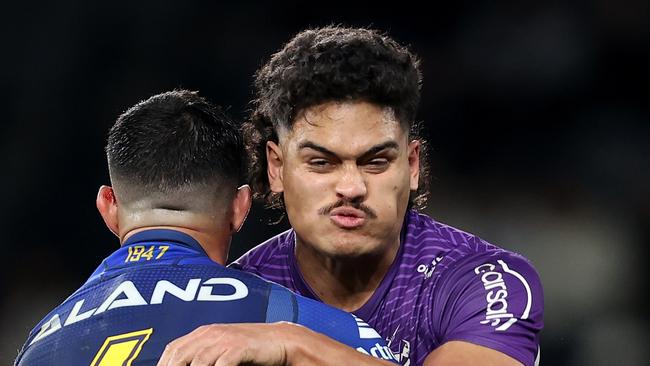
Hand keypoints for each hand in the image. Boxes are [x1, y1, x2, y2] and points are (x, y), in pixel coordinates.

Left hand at [157, 322, 292, 365]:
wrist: (280, 340)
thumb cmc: (251, 348)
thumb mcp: (222, 348)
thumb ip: (204, 356)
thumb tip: (184, 364)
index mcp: (204, 333)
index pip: (173, 349)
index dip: (163, 365)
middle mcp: (211, 333)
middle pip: (180, 355)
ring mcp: (225, 339)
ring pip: (198, 361)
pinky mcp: (239, 347)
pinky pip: (221, 365)